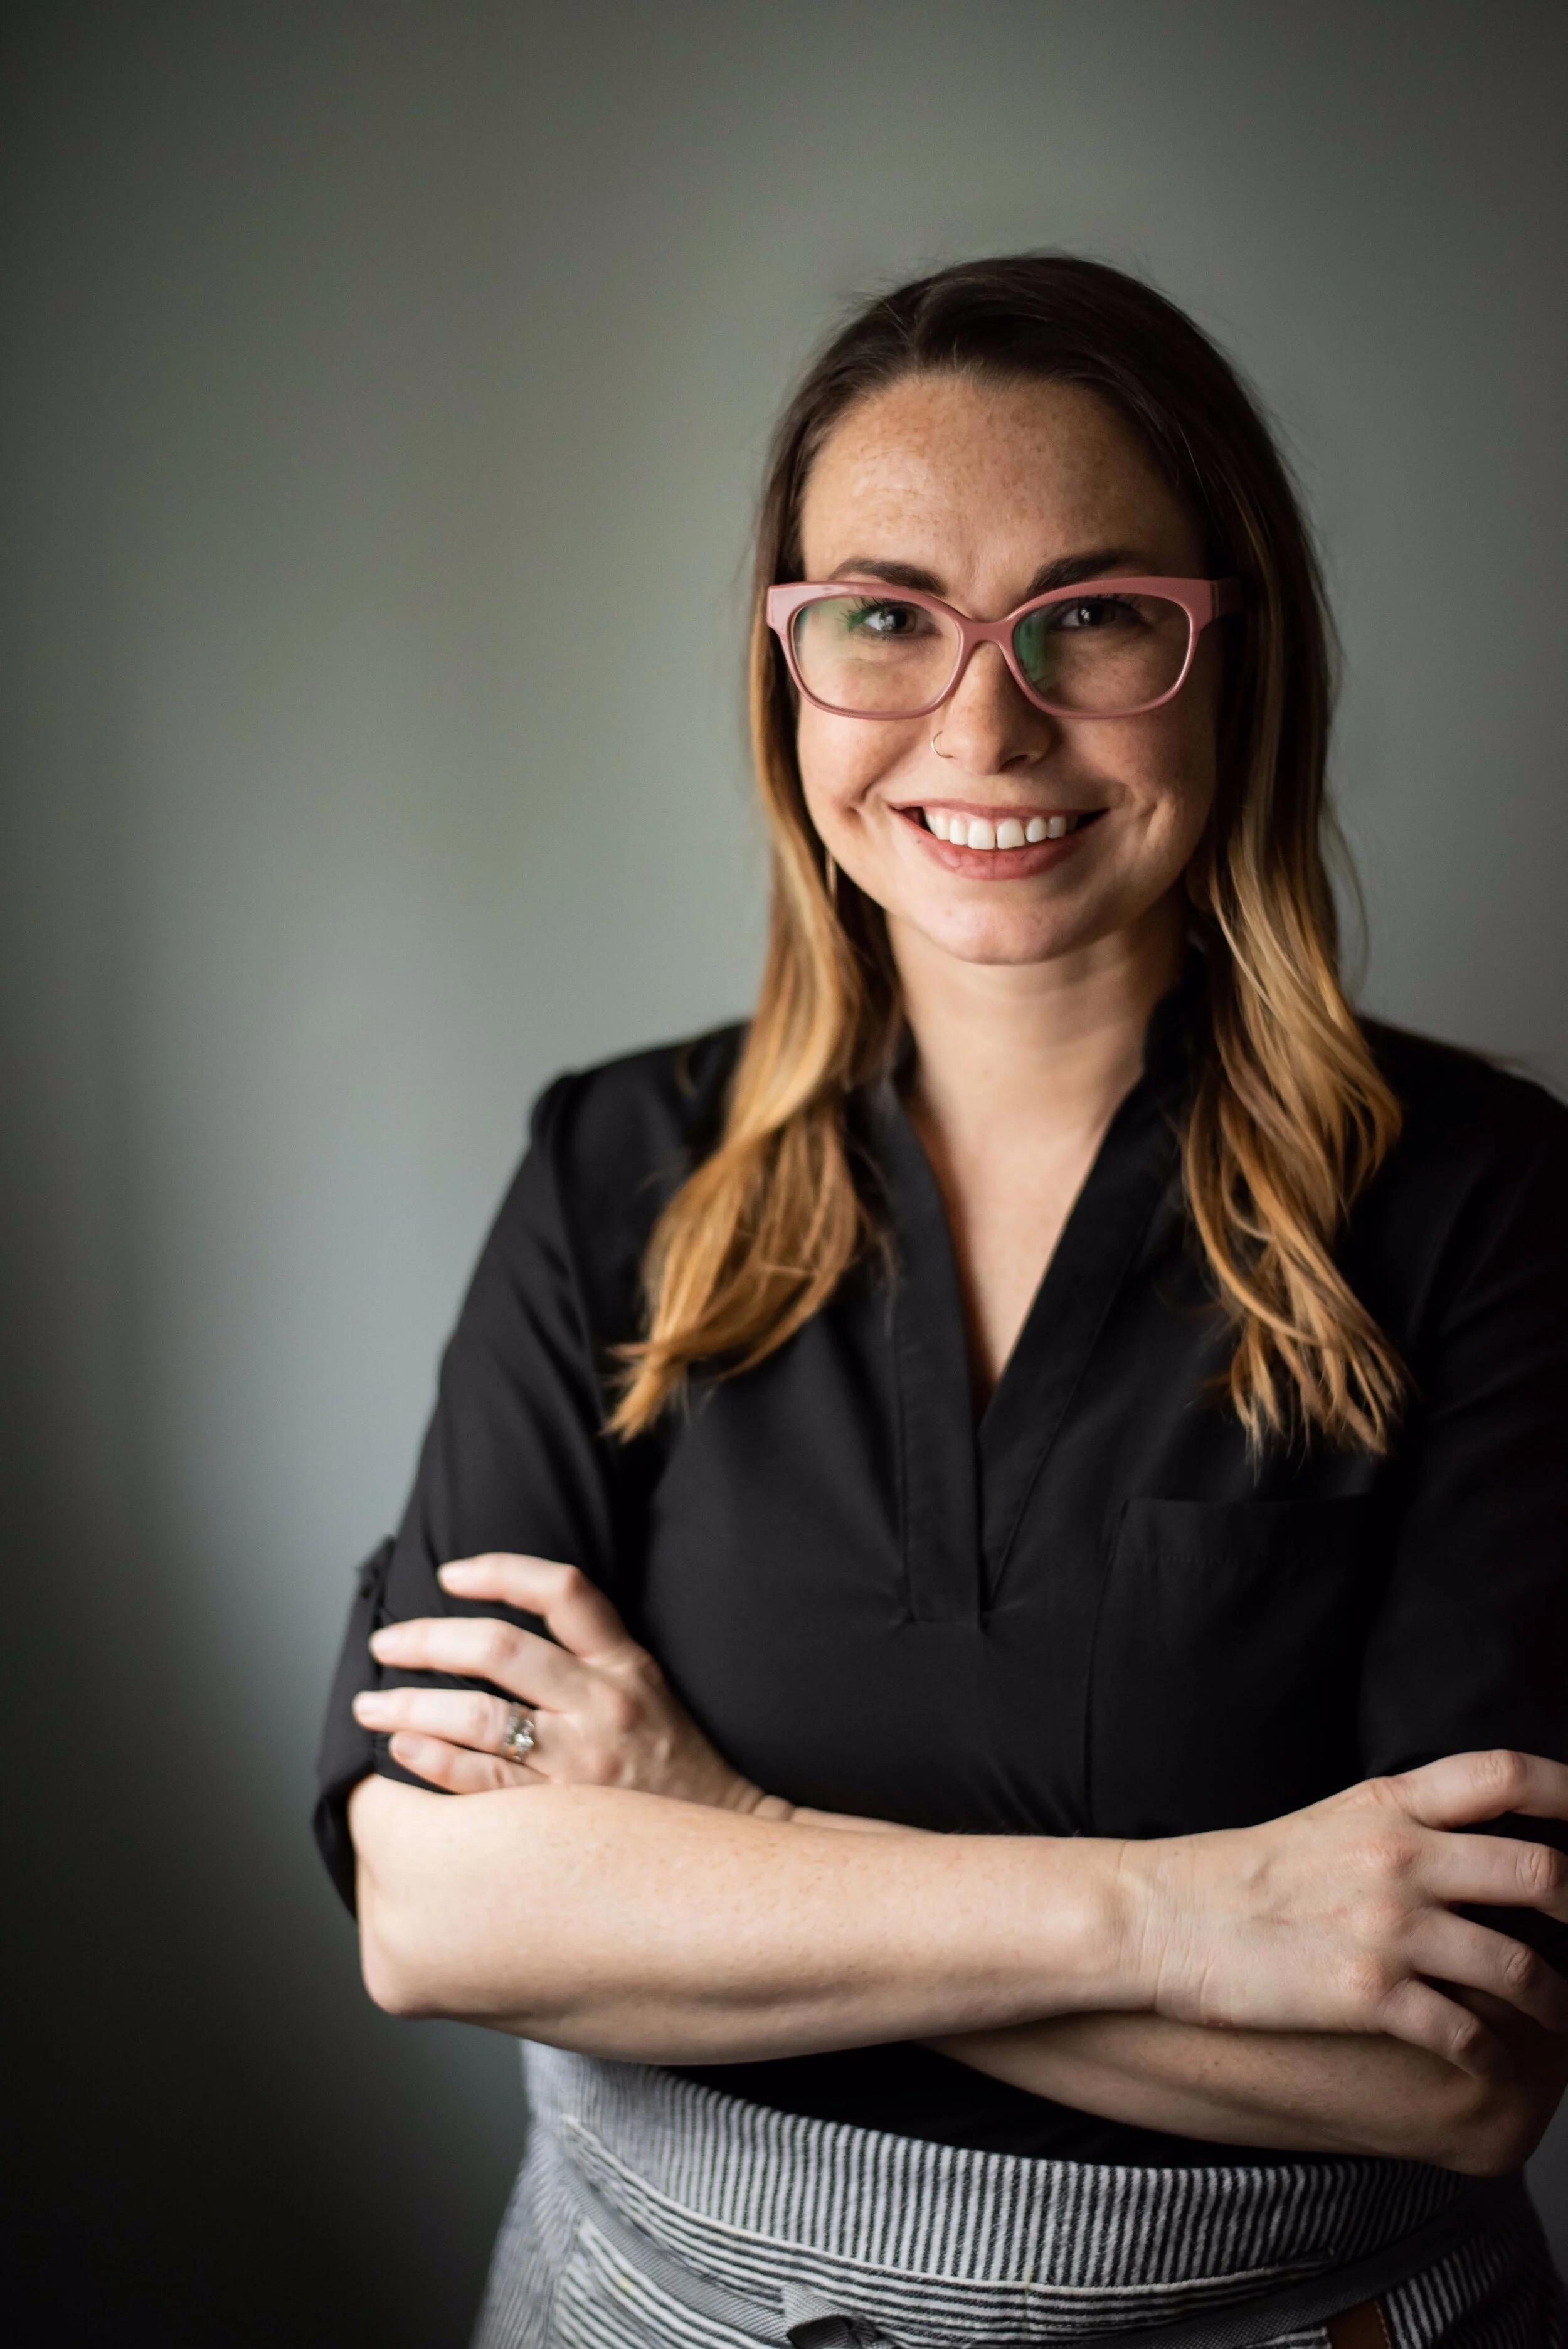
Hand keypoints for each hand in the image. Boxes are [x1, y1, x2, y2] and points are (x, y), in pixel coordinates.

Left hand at [352, 1553, 779, 1815]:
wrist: (728, 1844)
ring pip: (477, 1717)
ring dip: (409, 1706)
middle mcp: (603, 1704)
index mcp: (625, 1663)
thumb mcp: (648, 1688)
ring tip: (371, 1707)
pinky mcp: (562, 1819)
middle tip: (385, 1643)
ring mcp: (581, 1763)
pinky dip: (433, 1763)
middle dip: (427, 1640)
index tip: (449, 1574)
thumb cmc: (674, 1764)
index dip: (500, 1570)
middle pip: (499, 1649)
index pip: (563, 1590)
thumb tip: (492, 1632)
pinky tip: (402, 1754)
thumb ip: (588, 1655)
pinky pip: (481, 1783)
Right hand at [1125, 1750, 1567, 2075]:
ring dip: (1558, 1999)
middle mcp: (1401, 1858)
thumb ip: (1407, 1823)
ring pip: (1521, 1965)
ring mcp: (1389, 1927)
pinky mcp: (1370, 1994)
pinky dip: (1494, 2053)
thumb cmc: (1245, 1873)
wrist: (1166, 1918)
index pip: (1507, 1775)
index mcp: (1390, 1805)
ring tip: (1561, 2016)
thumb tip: (1476, 1840)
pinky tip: (1492, 2060)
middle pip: (1541, 1870)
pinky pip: (1468, 2031)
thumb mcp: (1332, 1821)